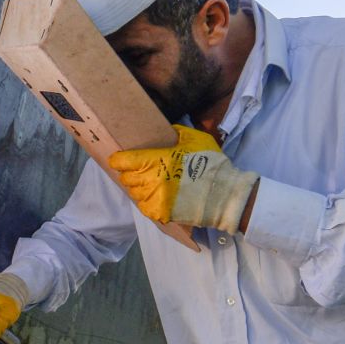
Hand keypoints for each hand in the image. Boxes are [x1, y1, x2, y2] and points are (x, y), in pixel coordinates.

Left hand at [108, 124, 259, 231]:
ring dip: (138, 187)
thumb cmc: (211, 164)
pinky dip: (146, 201)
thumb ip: (177, 132)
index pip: (124, 161)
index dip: (119, 160)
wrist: (225, 195)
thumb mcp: (195, 139)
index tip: (119, 159)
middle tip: (138, 170)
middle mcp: (151, 181)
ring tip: (149, 182)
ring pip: (134, 193)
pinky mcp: (160, 213)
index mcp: (157, 161)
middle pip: (127, 178)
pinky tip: (155, 195)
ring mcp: (154, 199)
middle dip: (130, 173)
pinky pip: (143, 206)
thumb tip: (166, 130)